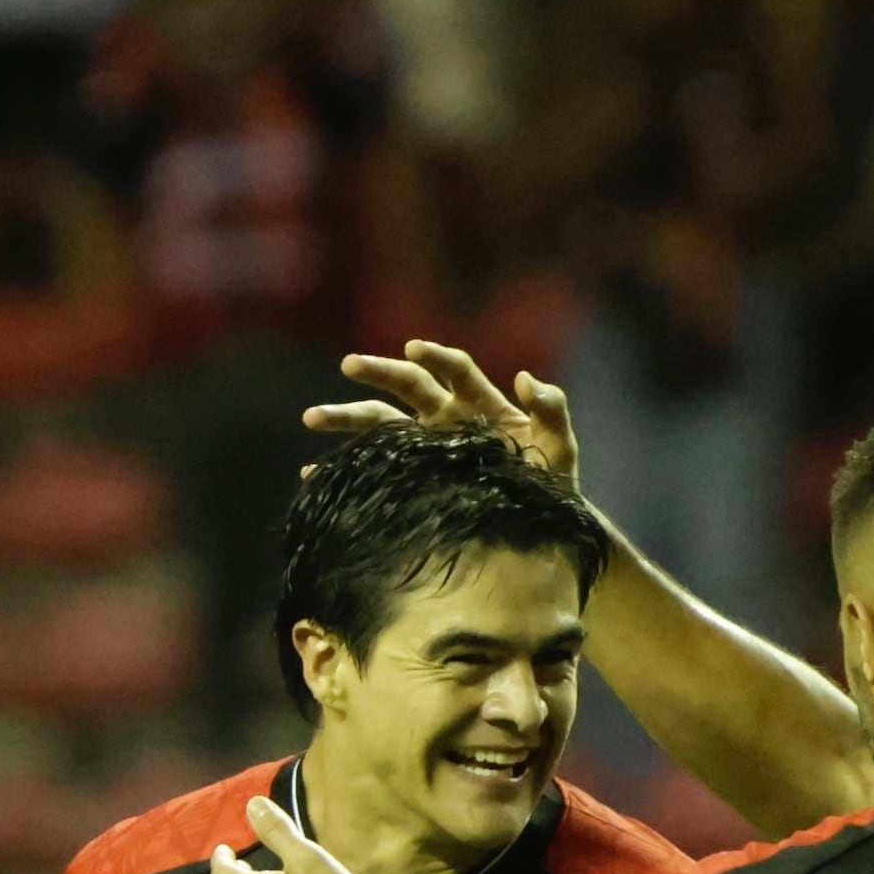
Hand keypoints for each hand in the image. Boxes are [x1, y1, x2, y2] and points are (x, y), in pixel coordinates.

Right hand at [304, 338, 584, 490]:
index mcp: (480, 403)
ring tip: (312, 418)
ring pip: (381, 423)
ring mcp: (428, 447)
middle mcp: (448, 417)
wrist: (542, 525)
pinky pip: (374, 468)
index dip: (436, 356)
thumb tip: (525, 378)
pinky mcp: (415, 478)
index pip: (455, 370)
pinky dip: (342, 468)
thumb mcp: (560, 446)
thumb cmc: (552, 481)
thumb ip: (551, 409)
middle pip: (407, 385)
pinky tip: (312, 474)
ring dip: (346, 417)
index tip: (413, 348)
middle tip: (349, 365)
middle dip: (378, 372)